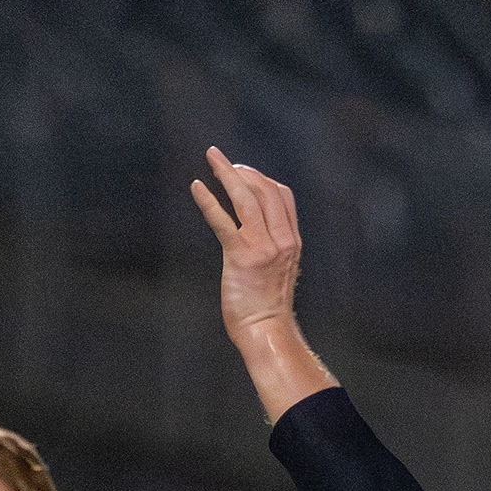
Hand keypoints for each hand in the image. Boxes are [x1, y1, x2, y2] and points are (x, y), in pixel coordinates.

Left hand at [189, 146, 300, 337]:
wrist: (266, 330)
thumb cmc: (268, 306)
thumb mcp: (281, 269)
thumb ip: (275, 246)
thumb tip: (258, 230)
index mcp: (292, 241)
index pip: (282, 196)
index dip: (262, 179)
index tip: (244, 172)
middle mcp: (281, 240)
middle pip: (265, 190)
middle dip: (243, 171)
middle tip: (222, 161)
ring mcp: (263, 248)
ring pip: (246, 199)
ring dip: (228, 174)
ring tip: (213, 160)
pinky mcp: (241, 258)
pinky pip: (223, 221)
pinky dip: (209, 201)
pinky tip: (197, 187)